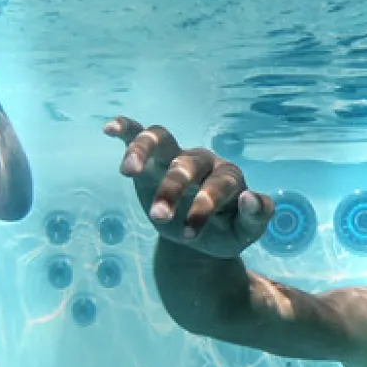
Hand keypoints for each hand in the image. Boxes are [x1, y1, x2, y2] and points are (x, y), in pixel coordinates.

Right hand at [104, 116, 273, 258]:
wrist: (202, 238)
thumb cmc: (226, 231)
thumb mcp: (245, 233)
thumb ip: (256, 217)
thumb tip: (249, 197)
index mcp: (229, 178)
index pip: (217, 185)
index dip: (203, 208)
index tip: (190, 236)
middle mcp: (203, 161)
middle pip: (186, 164)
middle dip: (171, 189)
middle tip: (158, 218)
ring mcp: (176, 156)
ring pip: (161, 138)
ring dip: (143, 153)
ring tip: (128, 171)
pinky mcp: (153, 159)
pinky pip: (139, 134)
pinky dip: (127, 129)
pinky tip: (110, 129)